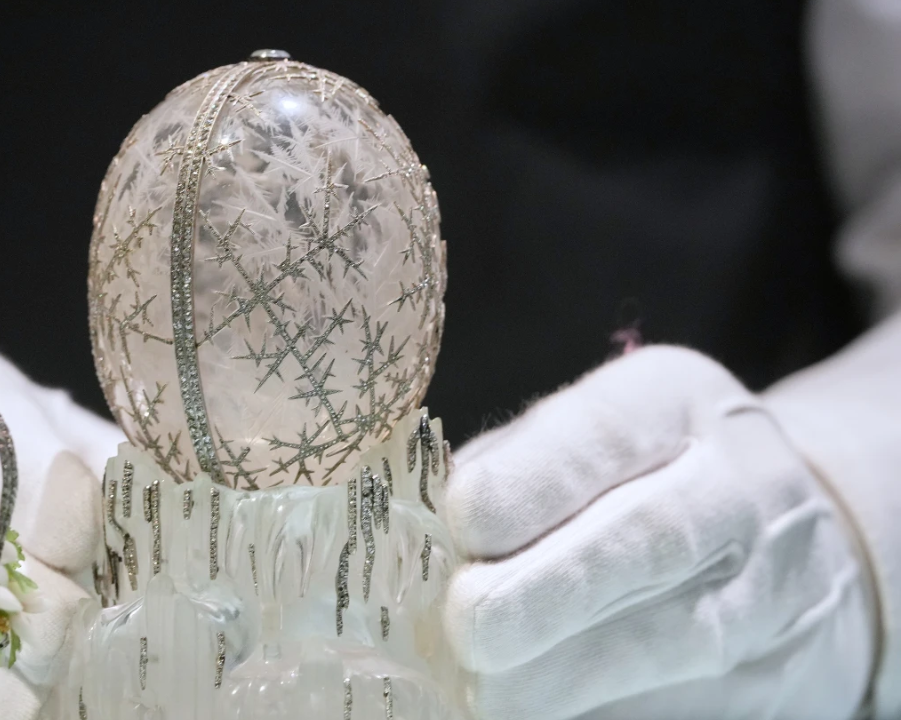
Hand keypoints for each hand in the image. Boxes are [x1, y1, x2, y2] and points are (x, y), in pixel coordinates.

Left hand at [441, 346, 875, 718]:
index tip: (463, 520)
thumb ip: (508, 472)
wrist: (799, 541)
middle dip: (548, 590)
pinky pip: (680, 704)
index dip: (531, 481)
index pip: (604, 432)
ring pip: (672, 639)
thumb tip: (422, 541)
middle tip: (469, 625)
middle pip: (650, 539)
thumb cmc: (642, 476)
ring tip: (490, 691)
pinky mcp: (772, 678)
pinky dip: (601, 713)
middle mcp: (738, 486)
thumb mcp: (587, 435)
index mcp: (672, 401)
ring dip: (567, 675)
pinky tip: (542, 713)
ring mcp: (770, 589)